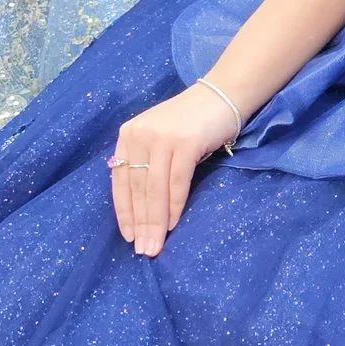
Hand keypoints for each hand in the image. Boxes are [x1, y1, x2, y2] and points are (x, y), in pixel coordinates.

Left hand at [107, 83, 237, 256]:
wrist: (223, 95)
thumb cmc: (193, 123)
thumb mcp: (160, 139)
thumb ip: (147, 164)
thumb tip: (141, 208)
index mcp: (129, 135)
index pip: (120, 180)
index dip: (124, 211)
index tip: (129, 236)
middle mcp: (140, 134)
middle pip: (136, 187)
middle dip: (141, 222)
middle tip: (143, 250)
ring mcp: (162, 137)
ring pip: (154, 188)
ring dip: (155, 221)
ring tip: (155, 245)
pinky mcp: (185, 141)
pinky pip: (176, 181)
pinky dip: (175, 205)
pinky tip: (174, 224)